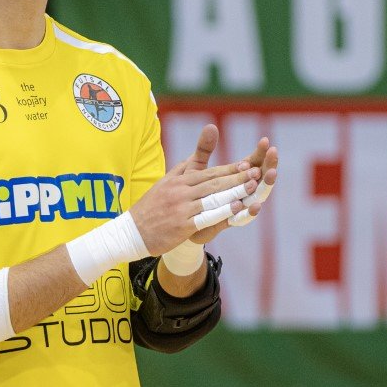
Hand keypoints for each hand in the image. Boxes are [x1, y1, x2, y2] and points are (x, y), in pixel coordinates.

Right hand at [129, 125, 261, 254]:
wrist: (131, 232)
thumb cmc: (151, 207)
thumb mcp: (165, 182)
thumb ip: (185, 168)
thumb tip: (196, 154)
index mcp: (178, 181)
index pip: (208, 173)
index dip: (229, 169)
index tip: (247, 164)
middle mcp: (180, 192)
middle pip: (213, 183)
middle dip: (236, 178)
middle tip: (256, 173)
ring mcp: (181, 209)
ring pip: (212, 199)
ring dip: (234, 192)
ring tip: (252, 187)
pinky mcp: (181, 226)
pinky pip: (206, 218)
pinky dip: (222, 213)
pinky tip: (236, 210)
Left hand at [192, 129, 277, 243]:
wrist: (179, 220)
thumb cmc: (191, 192)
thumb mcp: (196, 169)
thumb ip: (204, 150)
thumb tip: (210, 126)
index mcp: (235, 178)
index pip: (253, 163)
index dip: (260, 152)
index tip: (265, 141)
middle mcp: (240, 193)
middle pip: (260, 178)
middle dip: (268, 165)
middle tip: (274, 154)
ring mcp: (236, 208)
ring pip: (256, 197)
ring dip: (264, 186)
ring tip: (270, 174)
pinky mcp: (227, 223)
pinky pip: (241, 219)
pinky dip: (247, 212)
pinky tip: (253, 205)